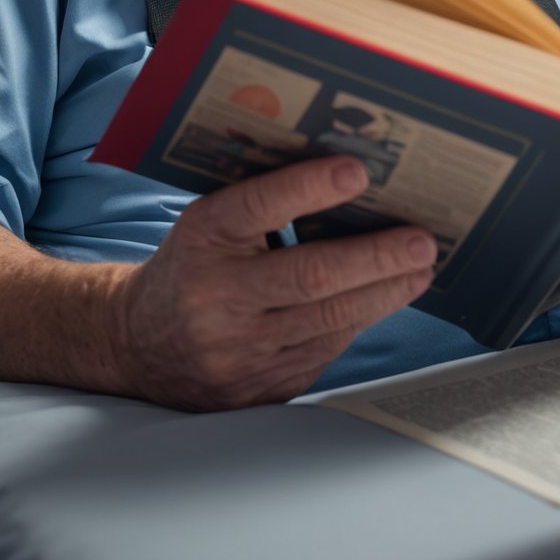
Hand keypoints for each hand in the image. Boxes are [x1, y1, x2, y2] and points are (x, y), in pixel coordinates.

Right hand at [112, 155, 436, 409]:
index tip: (357, 171)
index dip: (309, 188)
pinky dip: (358, 321)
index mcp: (202, 240)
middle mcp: (217, 297)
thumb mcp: (207, 226)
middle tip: (422, 241)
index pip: (258, 208)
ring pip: (329, 321)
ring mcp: (238, 351)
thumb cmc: (190, 267)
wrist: (137, 344)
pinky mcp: (258, 388)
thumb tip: (348, 182)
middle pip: (311, 276)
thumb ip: (261, 206)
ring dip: (385, 293)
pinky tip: (382, 300)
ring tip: (421, 269)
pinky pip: (324, 350)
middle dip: (376, 257)